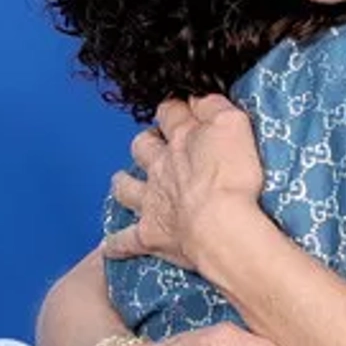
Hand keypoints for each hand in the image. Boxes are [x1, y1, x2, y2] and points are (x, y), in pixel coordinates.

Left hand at [102, 95, 266, 272]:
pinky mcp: (150, 236)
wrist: (221, 226)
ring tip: (126, 184)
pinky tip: (111, 247)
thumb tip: (201, 97)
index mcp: (181, 139)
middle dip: (146, 143)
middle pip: (142, 147)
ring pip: (126, 188)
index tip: (183, 109)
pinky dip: (117, 244)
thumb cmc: (232, 178)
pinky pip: (125, 241)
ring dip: (124, 185)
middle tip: (156, 146)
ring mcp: (151, 202)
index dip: (175, 108)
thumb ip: (215, 107)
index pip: (170, 112)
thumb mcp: (234, 126)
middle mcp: (161, 167)